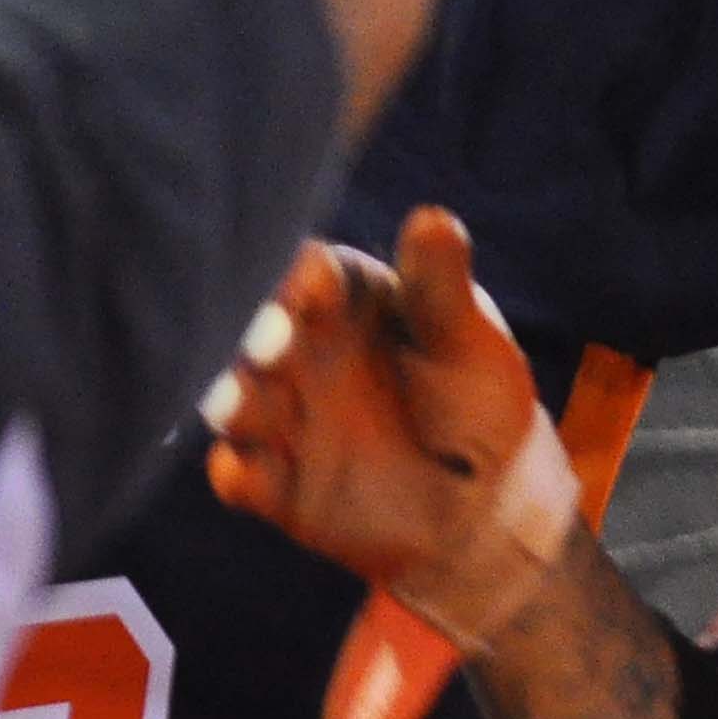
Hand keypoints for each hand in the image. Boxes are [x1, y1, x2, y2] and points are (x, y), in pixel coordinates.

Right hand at [204, 207, 574, 650]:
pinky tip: (240, 470)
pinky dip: (236, 474)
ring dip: (234, 401)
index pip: (310, 275)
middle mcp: (297, 352)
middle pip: (256, 335)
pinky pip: (243, 477)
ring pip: (238, 401)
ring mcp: (281, 418)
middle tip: (272, 345)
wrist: (483, 499)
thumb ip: (441, 287)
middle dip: (254, 338)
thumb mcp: (467, 340)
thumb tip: (434, 219)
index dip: (306, 278)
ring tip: (240, 403)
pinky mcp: (277, 486)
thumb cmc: (473, 399)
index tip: (314, 283)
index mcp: (340, 302)